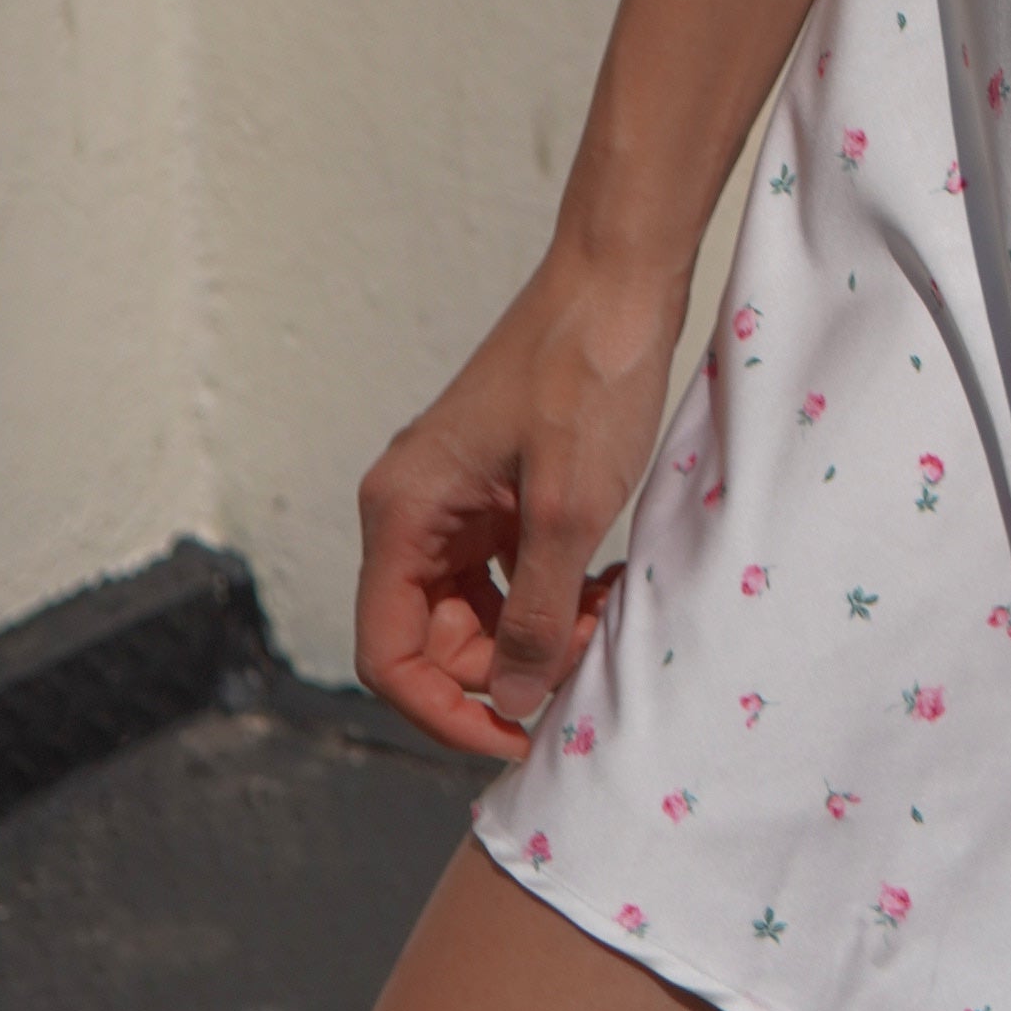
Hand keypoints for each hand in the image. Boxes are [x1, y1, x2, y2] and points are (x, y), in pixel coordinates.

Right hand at [352, 247, 691, 766]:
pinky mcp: (499, 488)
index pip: (388, 654)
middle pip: (434, 639)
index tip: (516, 736)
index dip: (443, 712)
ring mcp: (458, 497)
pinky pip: (508, 573)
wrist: (622, 274)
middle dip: (505, 670)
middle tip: (582, 664)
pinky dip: (552, 595)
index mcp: (402, 511)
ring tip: (601, 621)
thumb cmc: (588, 373)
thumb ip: (534, 616)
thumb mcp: (566, 510)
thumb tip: (511, 703)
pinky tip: (603, 588)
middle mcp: (415, 508)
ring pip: (476, 611)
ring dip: (535, 635)